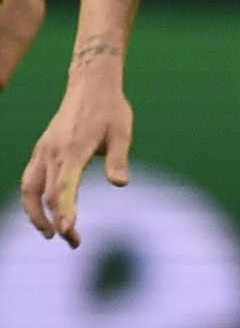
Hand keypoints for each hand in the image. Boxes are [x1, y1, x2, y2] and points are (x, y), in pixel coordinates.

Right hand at [20, 67, 134, 247]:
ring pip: (29, 188)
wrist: (91, 85)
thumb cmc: (111, 110)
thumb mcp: (122, 132)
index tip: (68, 232)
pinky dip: (34, 198)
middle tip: (73, 242)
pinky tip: (46, 210)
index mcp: (72, 150)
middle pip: (43, 195)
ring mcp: (44, 151)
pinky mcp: (43, 149)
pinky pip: (30, 179)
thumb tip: (120, 184)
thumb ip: (118, 159)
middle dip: (54, 221)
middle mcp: (52, 153)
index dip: (64, 212)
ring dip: (36, 213)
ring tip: (51, 233)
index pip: (63, 189)